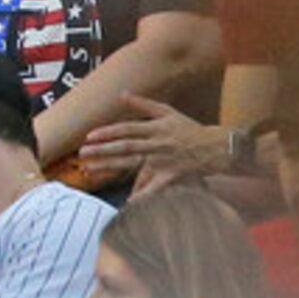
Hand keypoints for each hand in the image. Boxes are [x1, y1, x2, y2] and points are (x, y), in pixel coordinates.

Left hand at [80, 94, 224, 183]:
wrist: (216, 147)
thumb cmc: (189, 129)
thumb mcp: (168, 112)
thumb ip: (143, 104)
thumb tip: (122, 94)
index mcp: (156, 128)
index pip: (127, 129)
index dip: (108, 133)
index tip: (89, 136)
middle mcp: (158, 143)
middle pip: (126, 147)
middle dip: (102, 150)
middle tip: (82, 153)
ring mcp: (164, 160)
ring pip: (133, 165)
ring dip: (110, 167)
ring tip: (89, 169)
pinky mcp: (171, 175)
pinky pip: (154, 187)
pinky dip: (142, 196)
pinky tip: (125, 203)